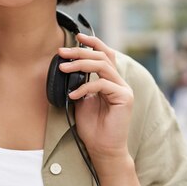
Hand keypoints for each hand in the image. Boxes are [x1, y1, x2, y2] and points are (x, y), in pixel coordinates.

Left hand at [57, 33, 133, 160]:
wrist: (101, 149)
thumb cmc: (92, 126)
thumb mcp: (81, 99)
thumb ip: (79, 82)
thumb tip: (67, 67)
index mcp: (110, 80)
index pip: (105, 54)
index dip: (93, 43)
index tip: (77, 36)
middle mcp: (119, 82)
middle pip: (102, 56)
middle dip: (80, 51)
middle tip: (61, 52)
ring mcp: (124, 89)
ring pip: (102, 66)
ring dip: (80, 64)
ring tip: (63, 69)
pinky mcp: (125, 98)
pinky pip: (102, 84)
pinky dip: (85, 87)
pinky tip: (73, 95)